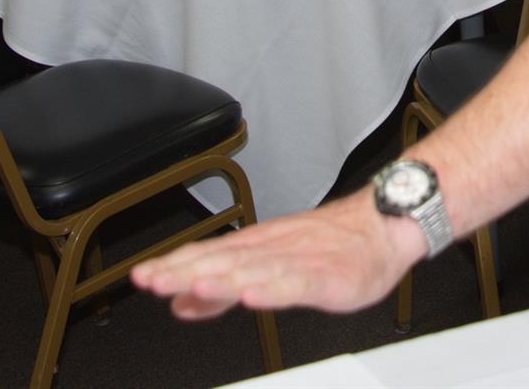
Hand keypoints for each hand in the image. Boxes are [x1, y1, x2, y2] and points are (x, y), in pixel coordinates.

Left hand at [132, 193, 418, 319]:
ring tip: (196, 285)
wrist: (384, 225)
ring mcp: (301, 261)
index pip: (208, 254)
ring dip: (224, 277)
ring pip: (257, 269)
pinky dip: (276, 288)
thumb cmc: (331, 246)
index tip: (144, 275)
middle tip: (155, 279)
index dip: (175, 265)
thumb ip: (223, 288)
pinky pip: (299, 283)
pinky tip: (255, 295)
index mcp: (256, 246)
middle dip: (187, 270)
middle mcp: (273, 249)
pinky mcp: (329, 276)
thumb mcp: (271, 266)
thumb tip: (181, 303)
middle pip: (225, 260)